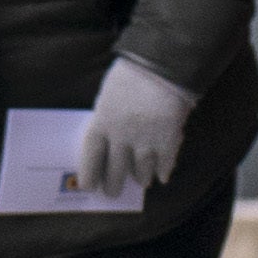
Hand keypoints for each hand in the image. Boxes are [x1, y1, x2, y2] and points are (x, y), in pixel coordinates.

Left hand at [72, 55, 192, 199]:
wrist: (163, 65)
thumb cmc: (132, 72)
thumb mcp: (109, 93)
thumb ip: (107, 116)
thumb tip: (108, 136)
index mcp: (102, 123)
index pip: (91, 157)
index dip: (90, 174)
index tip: (89, 187)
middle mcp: (121, 138)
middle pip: (115, 170)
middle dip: (114, 184)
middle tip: (113, 192)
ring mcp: (145, 142)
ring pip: (141, 170)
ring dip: (141, 178)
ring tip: (141, 182)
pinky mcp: (168, 140)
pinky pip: (165, 164)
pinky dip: (164, 172)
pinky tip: (163, 177)